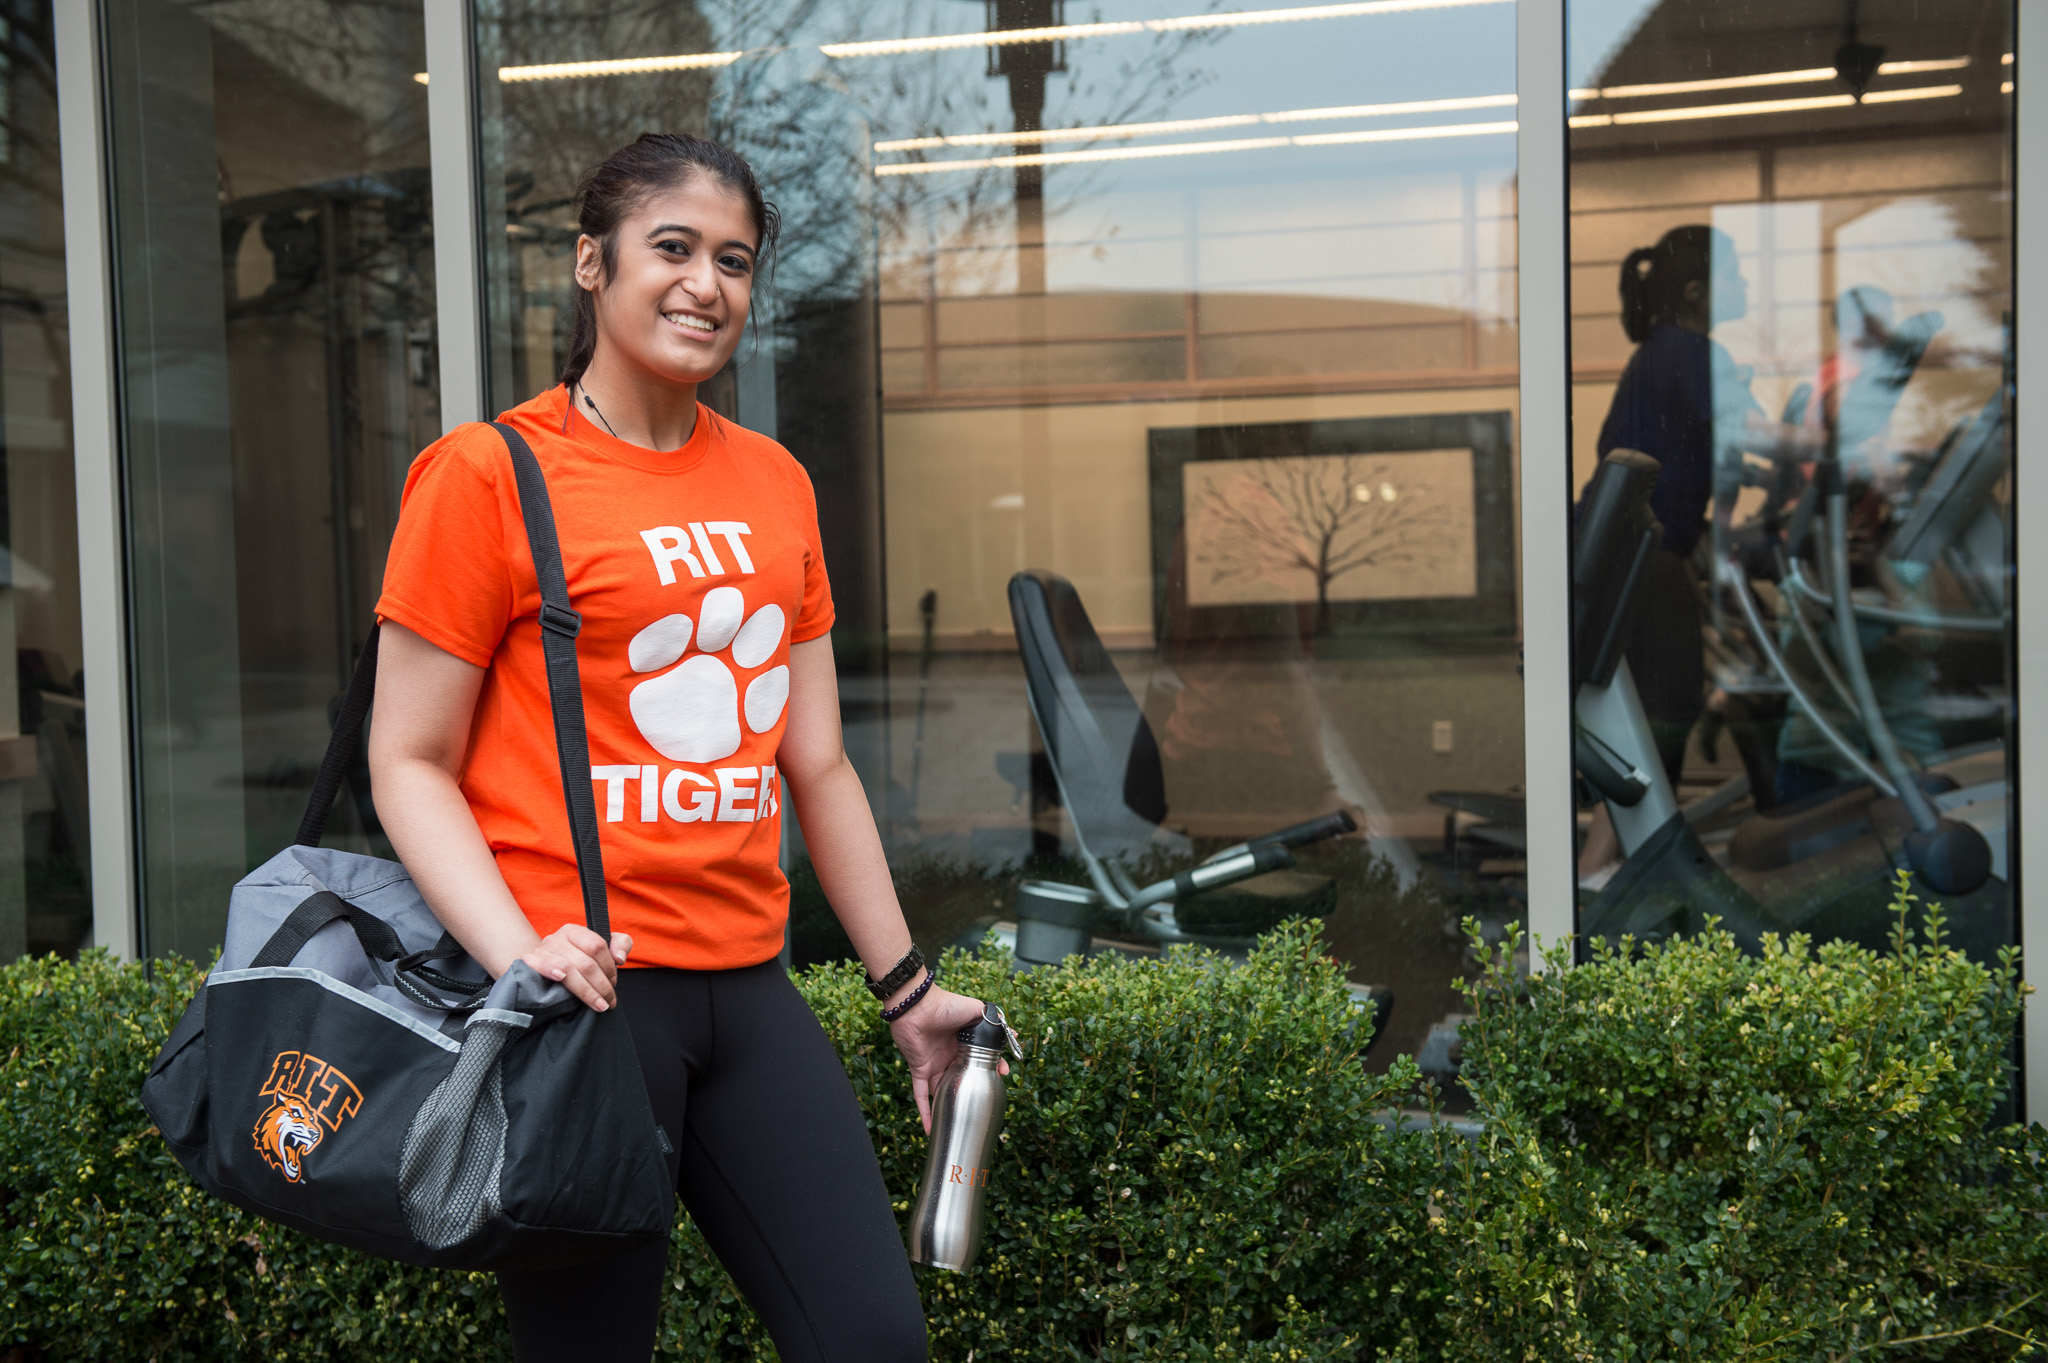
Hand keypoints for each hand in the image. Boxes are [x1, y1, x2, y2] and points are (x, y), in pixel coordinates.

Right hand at [520, 924, 631, 1010]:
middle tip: (608, 1002)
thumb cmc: (577, 957)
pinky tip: (561, 979)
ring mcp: (542, 950)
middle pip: (585, 962)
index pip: (597, 946)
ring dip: (586, 991)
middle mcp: (557, 938)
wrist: (542, 965)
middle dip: (601, 986)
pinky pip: (540, 966)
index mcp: (576, 931)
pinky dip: (551, 971)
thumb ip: (620, 944)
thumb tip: (620, 958)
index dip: (608, 967)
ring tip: (599, 1005)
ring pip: (567, 969)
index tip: (613, 982)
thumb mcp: (600, 948)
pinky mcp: (529, 961)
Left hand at [887, 980, 1008, 1133]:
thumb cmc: (946, 1005)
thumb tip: (1015, 1034)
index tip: (1002, 1074)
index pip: (980, 1060)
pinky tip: (929, 1130)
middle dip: (973, 1089)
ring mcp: (934, 1064)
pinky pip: (922, 1094)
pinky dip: (925, 1112)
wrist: (917, 1006)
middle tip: (986, 1099)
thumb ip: (994, 1021)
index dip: (991, 1068)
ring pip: (942, 1090)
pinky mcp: (920, 1070)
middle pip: (962, 1077)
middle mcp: (949, 1055)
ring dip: (948, 1105)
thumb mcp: (976, 1010)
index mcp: (962, 1042)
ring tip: (958, 1121)